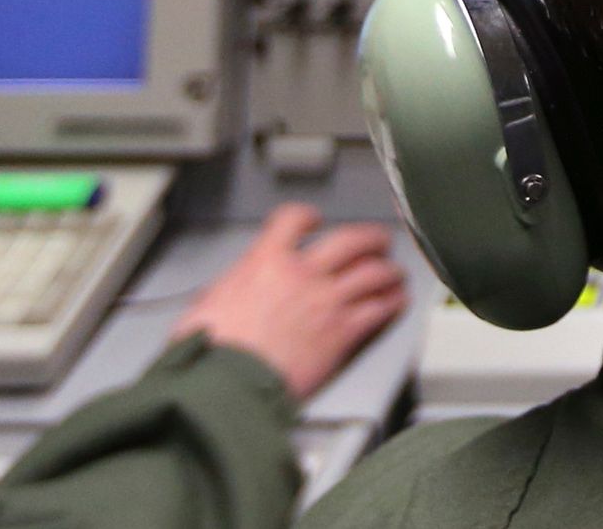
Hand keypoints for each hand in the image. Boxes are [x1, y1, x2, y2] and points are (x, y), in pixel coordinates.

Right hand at [168, 205, 408, 403]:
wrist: (226, 386)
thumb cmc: (209, 353)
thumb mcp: (206, 305)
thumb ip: (229, 289)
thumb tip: (227, 292)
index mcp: (265, 261)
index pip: (293, 220)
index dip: (307, 216)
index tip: (314, 219)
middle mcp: (302, 274)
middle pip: (351, 240)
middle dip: (369, 237)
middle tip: (376, 240)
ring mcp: (327, 301)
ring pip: (374, 272)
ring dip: (388, 270)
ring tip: (393, 273)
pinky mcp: (342, 333)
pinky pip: (379, 309)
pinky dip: (393, 301)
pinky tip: (396, 301)